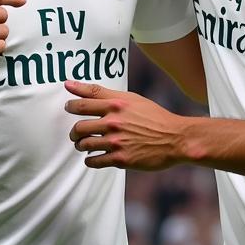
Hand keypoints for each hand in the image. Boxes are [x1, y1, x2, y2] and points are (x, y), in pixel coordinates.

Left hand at [64, 81, 185, 170]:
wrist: (175, 138)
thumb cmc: (153, 116)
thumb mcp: (130, 98)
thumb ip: (100, 93)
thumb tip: (69, 84)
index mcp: (116, 105)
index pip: (82, 104)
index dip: (70, 106)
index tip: (69, 108)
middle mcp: (114, 122)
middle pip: (78, 127)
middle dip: (74, 132)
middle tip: (76, 133)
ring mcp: (117, 142)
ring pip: (84, 145)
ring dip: (81, 146)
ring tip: (86, 145)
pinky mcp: (120, 159)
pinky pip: (94, 161)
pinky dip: (90, 160)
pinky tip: (95, 157)